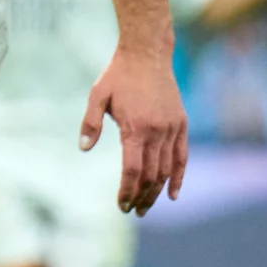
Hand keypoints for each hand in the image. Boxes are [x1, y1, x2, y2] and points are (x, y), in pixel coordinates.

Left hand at [80, 45, 187, 214]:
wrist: (147, 54)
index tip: (120, 205)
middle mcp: (157, 132)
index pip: (132, 170)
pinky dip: (179, 178)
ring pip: (167, 170)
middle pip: (151, 175)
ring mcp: (172, 129)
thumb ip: (90, 123)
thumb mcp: (97, 95)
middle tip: (132, 211)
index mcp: (135, 128)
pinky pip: (183, 157)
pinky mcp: (181, 125)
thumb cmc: (117, 75)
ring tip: (146, 206)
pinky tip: (172, 194)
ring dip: (157, 192)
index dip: (126, 190)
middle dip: (141, 197)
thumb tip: (83, 148)